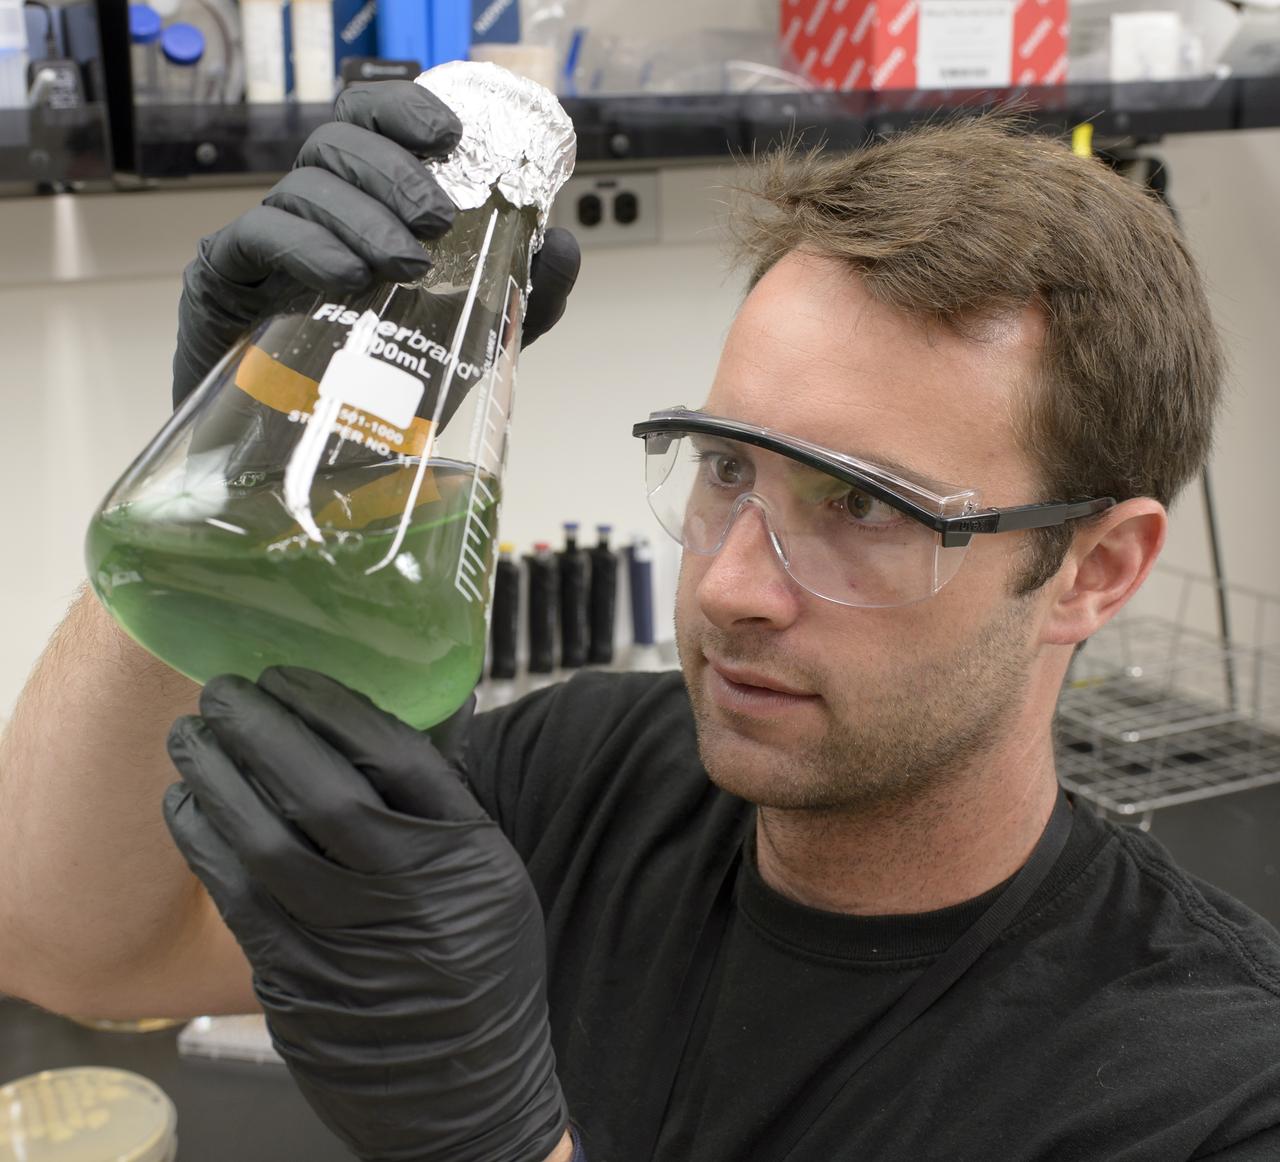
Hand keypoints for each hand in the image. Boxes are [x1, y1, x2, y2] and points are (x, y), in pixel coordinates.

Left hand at [163, 667, 567, 1161]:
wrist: (464, 1091)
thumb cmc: (481, 965)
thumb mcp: (491, 873)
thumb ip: (445, 798)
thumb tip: (403, 706)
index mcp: (465, 855)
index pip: (395, 758)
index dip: (332, 708)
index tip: (290, 678)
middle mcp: (407, 895)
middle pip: (322, 793)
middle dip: (261, 732)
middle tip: (222, 692)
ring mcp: (347, 944)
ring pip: (263, 844)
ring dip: (216, 781)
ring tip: (188, 738)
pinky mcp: (296, 984)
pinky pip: (235, 900)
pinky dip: (202, 843)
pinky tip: (184, 807)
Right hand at [172, 80, 580, 406]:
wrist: (311, 458)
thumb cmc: (386, 387)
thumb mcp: (472, 342)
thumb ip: (521, 298)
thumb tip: (562, 244)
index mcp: (364, 206)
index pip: (372, 122)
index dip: (404, 109)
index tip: (449, 135)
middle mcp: (312, 210)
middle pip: (340, 143)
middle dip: (395, 172)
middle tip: (438, 219)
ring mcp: (266, 241)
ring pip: (303, 186)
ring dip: (361, 216)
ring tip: (403, 265)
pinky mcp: (227, 279)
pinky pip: (258, 239)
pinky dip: (306, 249)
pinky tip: (346, 280)